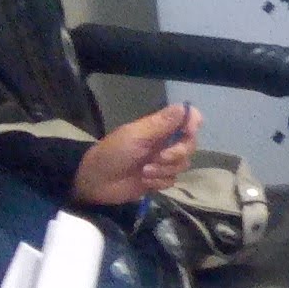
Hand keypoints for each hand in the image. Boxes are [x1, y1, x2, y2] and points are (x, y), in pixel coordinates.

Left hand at [74, 100, 198, 206]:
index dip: (193, 123)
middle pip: (190, 144)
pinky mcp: (158, 179)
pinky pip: (173, 180)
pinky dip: (159, 182)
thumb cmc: (112, 153)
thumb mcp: (135, 135)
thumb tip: (184, 106)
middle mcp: (164, 142)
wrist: (95, 181)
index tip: (188, 132)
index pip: (187, 118)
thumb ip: (161, 123)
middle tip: (160, 158)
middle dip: (177, 153)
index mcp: (159, 127)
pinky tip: (144, 181)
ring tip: (144, 172)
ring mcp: (162, 161)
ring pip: (182, 164)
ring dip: (164, 170)